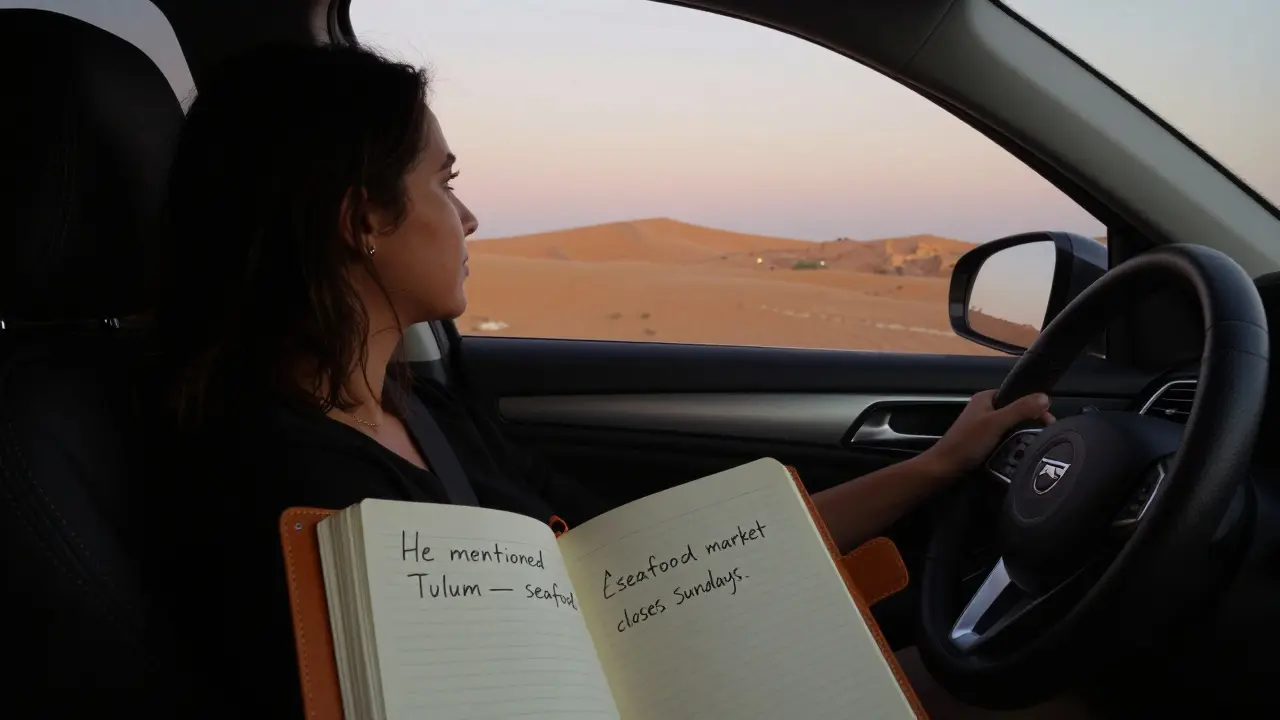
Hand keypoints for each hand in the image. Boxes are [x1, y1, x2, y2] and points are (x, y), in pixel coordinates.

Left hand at [921, 389, 1055, 477]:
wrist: (946, 469)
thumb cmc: (968, 443)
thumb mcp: (996, 423)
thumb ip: (1020, 409)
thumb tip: (1046, 398)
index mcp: (986, 398)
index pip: (1017, 394)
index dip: (1035, 405)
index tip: (1049, 420)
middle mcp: (985, 409)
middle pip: (1016, 412)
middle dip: (1031, 422)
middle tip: (1047, 435)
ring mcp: (984, 427)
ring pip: (1012, 427)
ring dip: (1024, 435)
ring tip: (1038, 445)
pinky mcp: (985, 442)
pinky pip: (1006, 440)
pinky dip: (1015, 444)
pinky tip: (1024, 452)